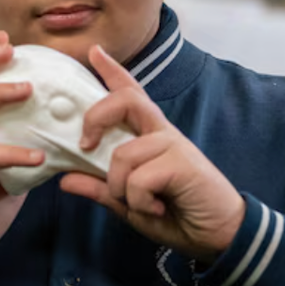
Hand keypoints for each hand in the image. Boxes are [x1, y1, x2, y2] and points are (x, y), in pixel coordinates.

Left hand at [60, 45, 244, 263]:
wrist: (219, 234)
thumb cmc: (177, 215)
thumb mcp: (129, 204)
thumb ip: (101, 189)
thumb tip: (66, 180)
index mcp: (149, 137)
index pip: (131, 95)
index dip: (112, 71)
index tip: (94, 51)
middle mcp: (161, 133)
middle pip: (125, 101)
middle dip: (96, 116)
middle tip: (86, 145)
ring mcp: (173, 145)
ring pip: (123, 154)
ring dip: (121, 188)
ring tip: (140, 204)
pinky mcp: (182, 162)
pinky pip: (139, 179)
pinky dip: (139, 201)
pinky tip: (156, 209)